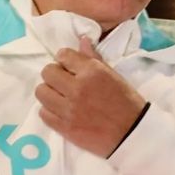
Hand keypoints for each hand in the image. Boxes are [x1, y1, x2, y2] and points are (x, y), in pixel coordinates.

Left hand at [36, 37, 146, 156]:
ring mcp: (69, 109)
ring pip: (42, 92)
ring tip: (60, 96)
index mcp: (92, 72)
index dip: (65, 59)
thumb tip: (82, 40)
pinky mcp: (65, 127)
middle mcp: (77, 88)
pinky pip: (43, 113)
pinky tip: (61, 111)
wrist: (132, 134)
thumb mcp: (114, 76)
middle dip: (54, 74)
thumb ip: (94, 59)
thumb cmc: (127, 103)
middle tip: (64, 82)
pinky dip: (49, 110)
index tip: (69, 66)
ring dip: (49, 92)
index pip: (63, 55)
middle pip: (48, 72)